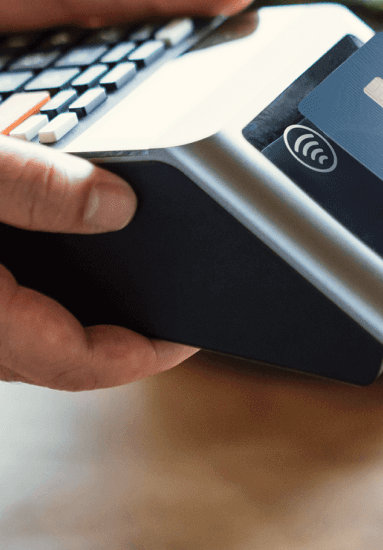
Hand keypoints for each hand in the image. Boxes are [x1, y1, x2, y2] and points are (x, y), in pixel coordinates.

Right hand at [0, 0, 258, 389]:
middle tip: (181, 280)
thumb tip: (115, 204)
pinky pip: (7, 275)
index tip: (197, 332)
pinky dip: (38, 250)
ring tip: (139, 245)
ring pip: (31, 308)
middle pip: (64, 338)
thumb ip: (24, 186)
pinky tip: (60, 199)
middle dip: (123, 317)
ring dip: (81, 285)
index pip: (81, 362)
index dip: (148, 354)